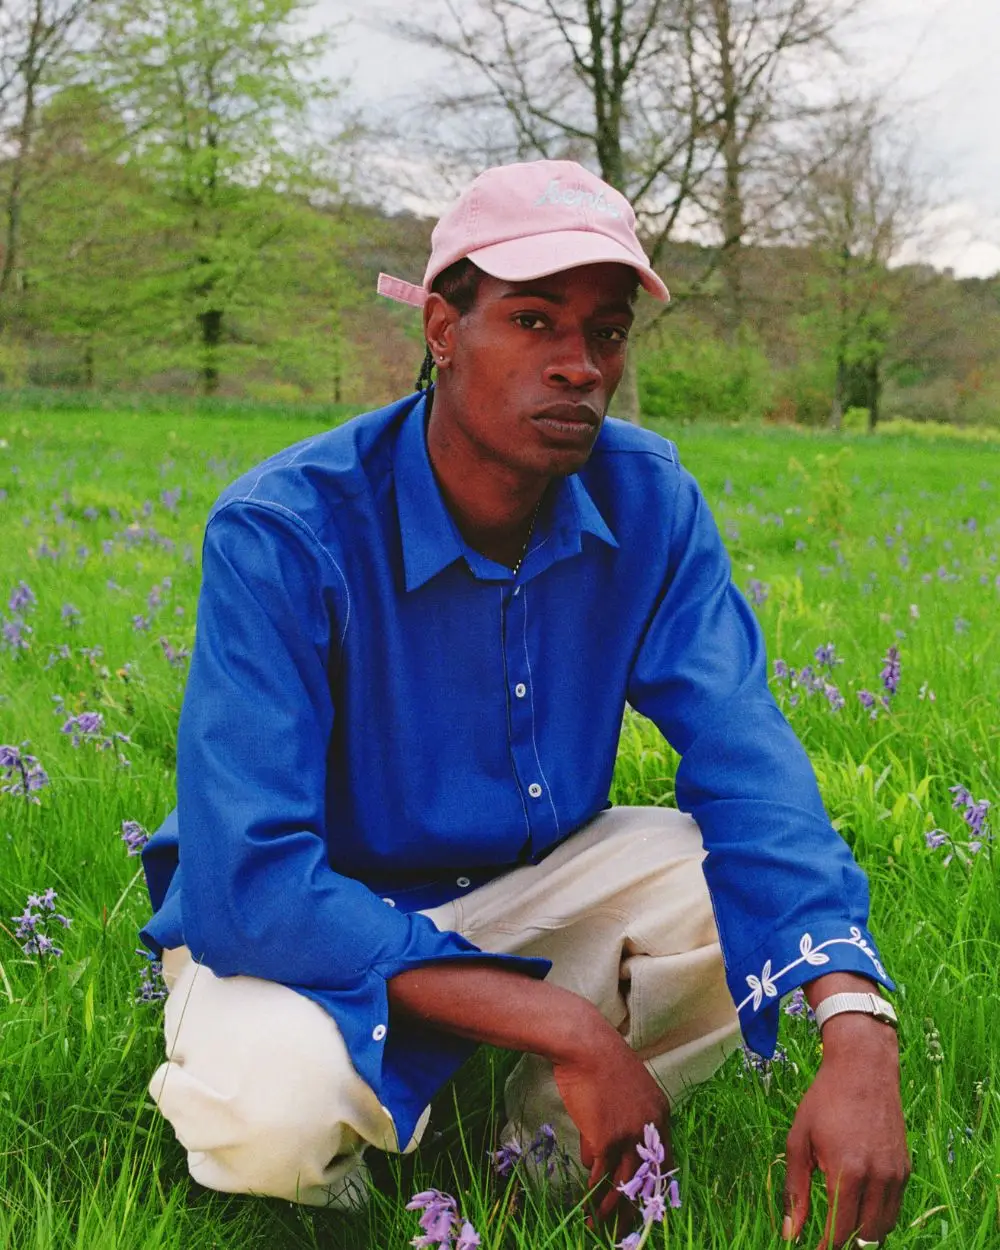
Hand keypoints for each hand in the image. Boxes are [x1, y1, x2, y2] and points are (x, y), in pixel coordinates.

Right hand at [550, 1018, 672, 1225]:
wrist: (585, 1044)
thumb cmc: (597, 1061)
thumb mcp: (618, 1091)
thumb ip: (614, 1123)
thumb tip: (594, 1155)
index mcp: (660, 1113)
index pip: (663, 1157)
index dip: (655, 1181)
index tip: (648, 1201)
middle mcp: (650, 1127)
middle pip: (646, 1176)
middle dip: (636, 1205)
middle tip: (630, 1227)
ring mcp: (629, 1134)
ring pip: (622, 1181)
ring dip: (611, 1207)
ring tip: (602, 1226)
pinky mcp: (606, 1138)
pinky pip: (599, 1174)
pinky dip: (592, 1193)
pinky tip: (587, 1207)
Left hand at [783, 1014, 909, 1247]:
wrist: (863, 1068)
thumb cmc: (824, 1100)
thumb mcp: (799, 1140)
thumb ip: (795, 1189)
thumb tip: (790, 1232)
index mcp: (847, 1172)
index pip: (839, 1232)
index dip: (824, 1248)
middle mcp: (877, 1178)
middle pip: (865, 1237)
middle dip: (845, 1244)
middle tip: (825, 1240)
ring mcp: (896, 1175)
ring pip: (884, 1227)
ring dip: (864, 1235)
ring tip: (842, 1229)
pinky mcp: (905, 1169)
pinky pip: (895, 1208)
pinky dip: (879, 1217)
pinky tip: (860, 1209)